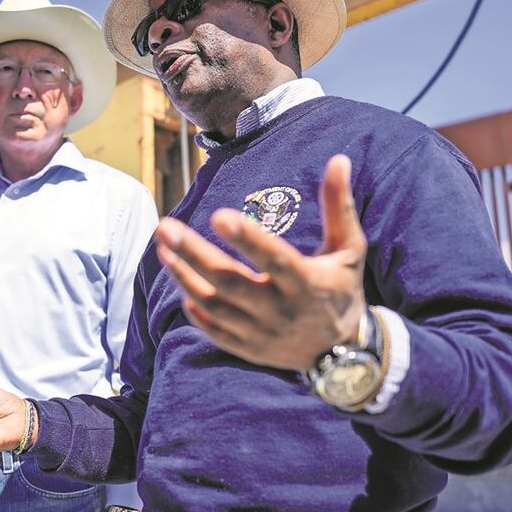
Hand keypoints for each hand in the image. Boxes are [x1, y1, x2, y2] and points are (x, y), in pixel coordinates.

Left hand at [155, 154, 367, 370]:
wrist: (344, 352)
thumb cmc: (342, 288)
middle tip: (165, 227)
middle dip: (194, 255)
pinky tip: (179, 281)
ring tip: (163, 247)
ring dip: (184, 276)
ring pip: (215, 305)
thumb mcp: (349, 248)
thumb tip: (338, 159)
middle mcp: (281, 311)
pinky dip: (195, 310)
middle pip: (230, 282)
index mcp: (306, 283)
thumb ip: (338, 206)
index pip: (273, 259)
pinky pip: (214, 330)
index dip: (247, 239)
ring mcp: (261, 333)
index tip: (218, 216)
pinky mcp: (248, 349)